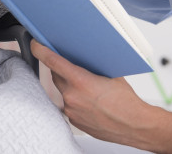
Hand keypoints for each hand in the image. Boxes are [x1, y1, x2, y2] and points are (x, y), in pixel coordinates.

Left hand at [31, 40, 156, 145]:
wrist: (135, 126)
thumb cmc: (127, 102)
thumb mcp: (111, 74)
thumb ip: (92, 66)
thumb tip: (83, 56)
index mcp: (80, 81)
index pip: (52, 61)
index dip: (41, 50)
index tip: (36, 44)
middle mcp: (72, 96)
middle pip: (56, 75)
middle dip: (62, 69)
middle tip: (72, 66)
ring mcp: (72, 110)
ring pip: (63, 91)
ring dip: (71, 86)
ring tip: (88, 88)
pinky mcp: (74, 121)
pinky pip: (69, 105)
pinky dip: (75, 100)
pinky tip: (89, 101)